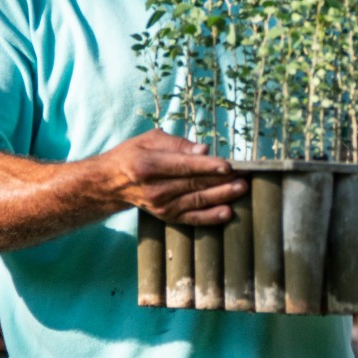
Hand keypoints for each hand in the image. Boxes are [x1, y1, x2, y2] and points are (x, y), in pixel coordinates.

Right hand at [107, 129, 246, 224]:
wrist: (111, 183)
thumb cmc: (134, 154)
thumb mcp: (151, 139)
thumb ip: (178, 144)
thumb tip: (204, 150)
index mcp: (149, 165)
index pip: (184, 166)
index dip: (208, 167)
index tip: (229, 166)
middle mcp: (154, 189)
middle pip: (194, 184)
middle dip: (222, 181)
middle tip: (245, 176)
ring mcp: (160, 206)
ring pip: (196, 201)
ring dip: (222, 196)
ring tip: (242, 189)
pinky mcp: (166, 217)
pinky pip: (191, 218)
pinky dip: (210, 217)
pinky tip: (228, 213)